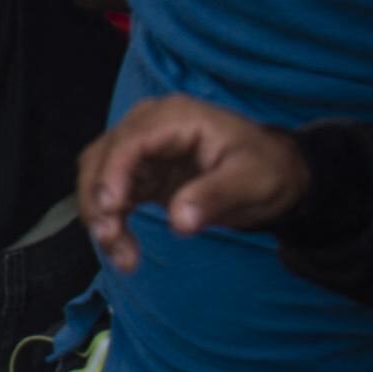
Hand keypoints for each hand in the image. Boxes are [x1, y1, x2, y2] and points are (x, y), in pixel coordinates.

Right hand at [76, 95, 309, 273]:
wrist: (275, 173)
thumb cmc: (266, 169)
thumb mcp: (251, 181)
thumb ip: (214, 197)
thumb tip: (179, 222)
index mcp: (175, 117)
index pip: (128, 141)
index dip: (112, 174)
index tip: (110, 210)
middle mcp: (148, 126)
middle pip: (102, 158)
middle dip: (99, 201)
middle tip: (112, 242)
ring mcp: (140, 149)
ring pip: (97, 177)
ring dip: (100, 215)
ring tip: (121, 254)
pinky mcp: (139, 173)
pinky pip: (110, 195)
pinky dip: (111, 221)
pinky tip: (123, 248)